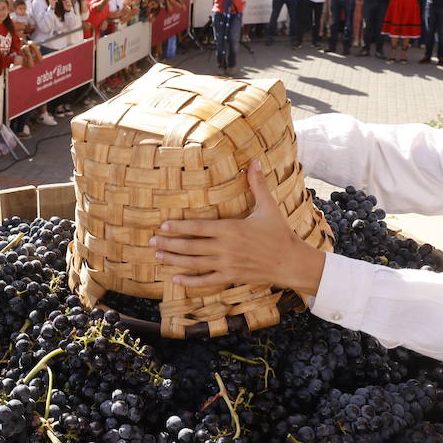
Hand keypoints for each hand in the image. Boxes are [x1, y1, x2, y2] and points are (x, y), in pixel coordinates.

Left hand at [150, 162, 325, 296]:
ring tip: (157, 256)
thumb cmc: (279, 233)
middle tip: (151, 241)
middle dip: (169, 244)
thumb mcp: (268, 207)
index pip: (198, 228)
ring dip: (174, 260)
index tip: (163, 226)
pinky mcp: (231, 277)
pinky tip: (176, 279)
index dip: (179, 227)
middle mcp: (225, 248)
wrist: (291, 262)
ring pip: (194, 263)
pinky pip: (206, 281)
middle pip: (190, 246)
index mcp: (231, 229)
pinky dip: (190, 281)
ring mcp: (227, 264)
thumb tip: (254, 161)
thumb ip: (258, 184)